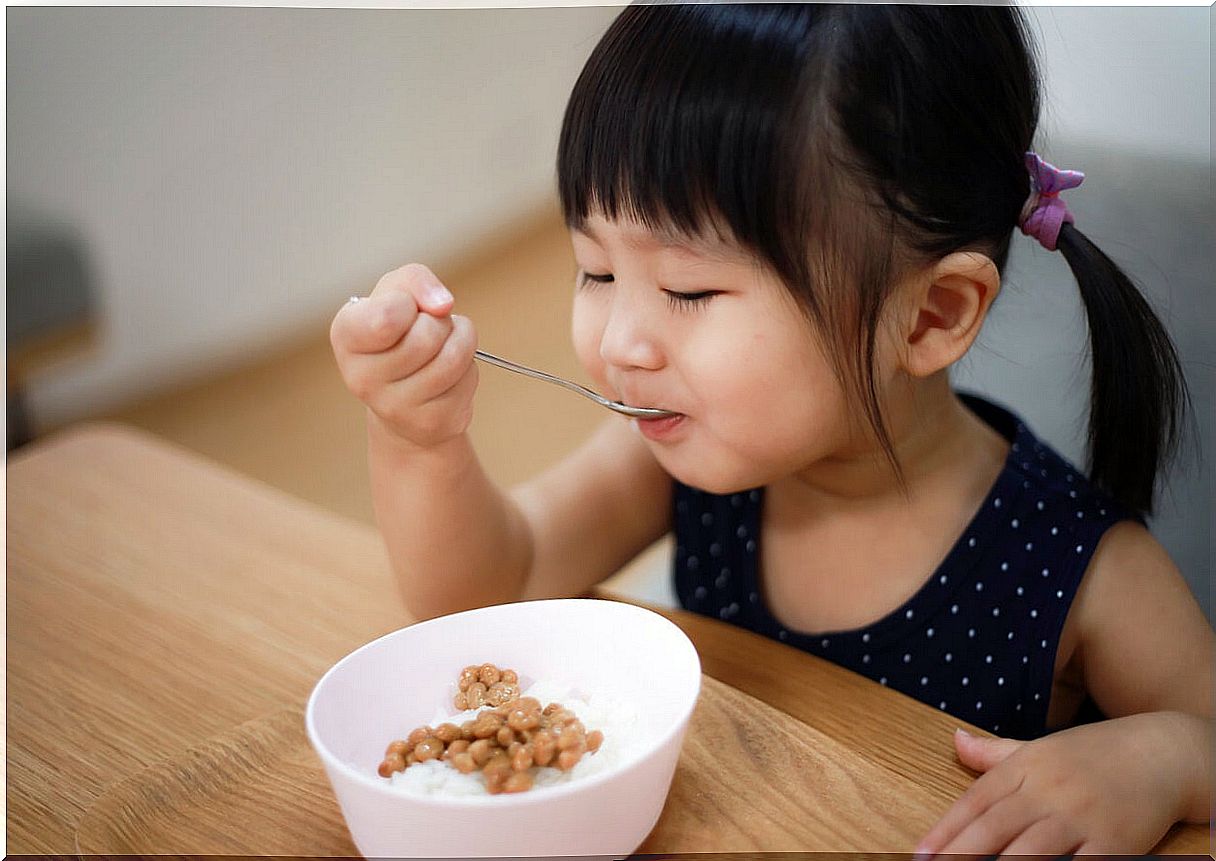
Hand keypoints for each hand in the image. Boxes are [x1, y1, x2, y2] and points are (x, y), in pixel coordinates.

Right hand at [330, 263, 477, 447]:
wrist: (405, 399)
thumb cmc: (401, 334)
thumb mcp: (398, 292)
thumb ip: (415, 280)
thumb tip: (443, 304)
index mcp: (346, 335)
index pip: (388, 316)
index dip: (410, 303)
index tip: (406, 310)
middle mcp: (360, 376)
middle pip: (428, 334)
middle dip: (441, 323)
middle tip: (429, 332)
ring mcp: (393, 406)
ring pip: (453, 356)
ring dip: (461, 342)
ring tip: (442, 349)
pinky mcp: (429, 424)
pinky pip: (466, 380)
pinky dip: (468, 369)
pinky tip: (447, 378)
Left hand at [915, 714, 1189, 856]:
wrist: (1160, 751)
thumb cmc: (1094, 753)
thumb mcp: (1039, 746)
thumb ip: (995, 753)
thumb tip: (955, 741)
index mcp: (1024, 766)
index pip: (975, 801)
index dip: (946, 829)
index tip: (921, 852)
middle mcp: (1047, 789)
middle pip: (995, 827)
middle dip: (961, 852)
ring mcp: (1080, 816)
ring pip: (1031, 848)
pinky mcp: (1114, 841)